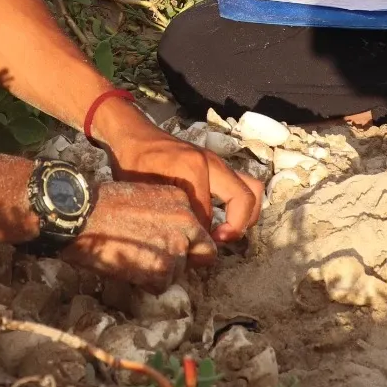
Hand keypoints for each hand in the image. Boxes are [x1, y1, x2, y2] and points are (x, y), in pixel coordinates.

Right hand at [62, 181, 217, 290]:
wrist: (81, 217)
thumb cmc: (103, 206)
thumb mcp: (146, 198)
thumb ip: (168, 216)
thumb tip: (175, 240)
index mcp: (181, 200)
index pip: (199, 230)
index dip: (187, 242)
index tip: (171, 246)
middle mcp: (186, 221)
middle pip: (203, 252)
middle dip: (185, 261)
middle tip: (158, 260)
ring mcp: (176, 246)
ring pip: (179, 272)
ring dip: (160, 272)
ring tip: (132, 257)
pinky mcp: (162, 269)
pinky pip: (161, 286)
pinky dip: (145, 283)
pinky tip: (127, 266)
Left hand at [99, 116, 262, 242]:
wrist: (135, 135)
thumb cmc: (134, 163)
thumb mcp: (144, 192)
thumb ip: (167, 214)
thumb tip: (186, 244)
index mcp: (193, 168)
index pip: (208, 214)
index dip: (202, 237)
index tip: (192, 250)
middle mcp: (212, 163)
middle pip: (243, 199)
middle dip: (236, 226)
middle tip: (217, 241)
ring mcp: (219, 162)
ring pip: (252, 189)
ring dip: (246, 215)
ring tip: (228, 233)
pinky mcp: (219, 166)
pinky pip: (243, 185)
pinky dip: (241, 205)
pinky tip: (224, 220)